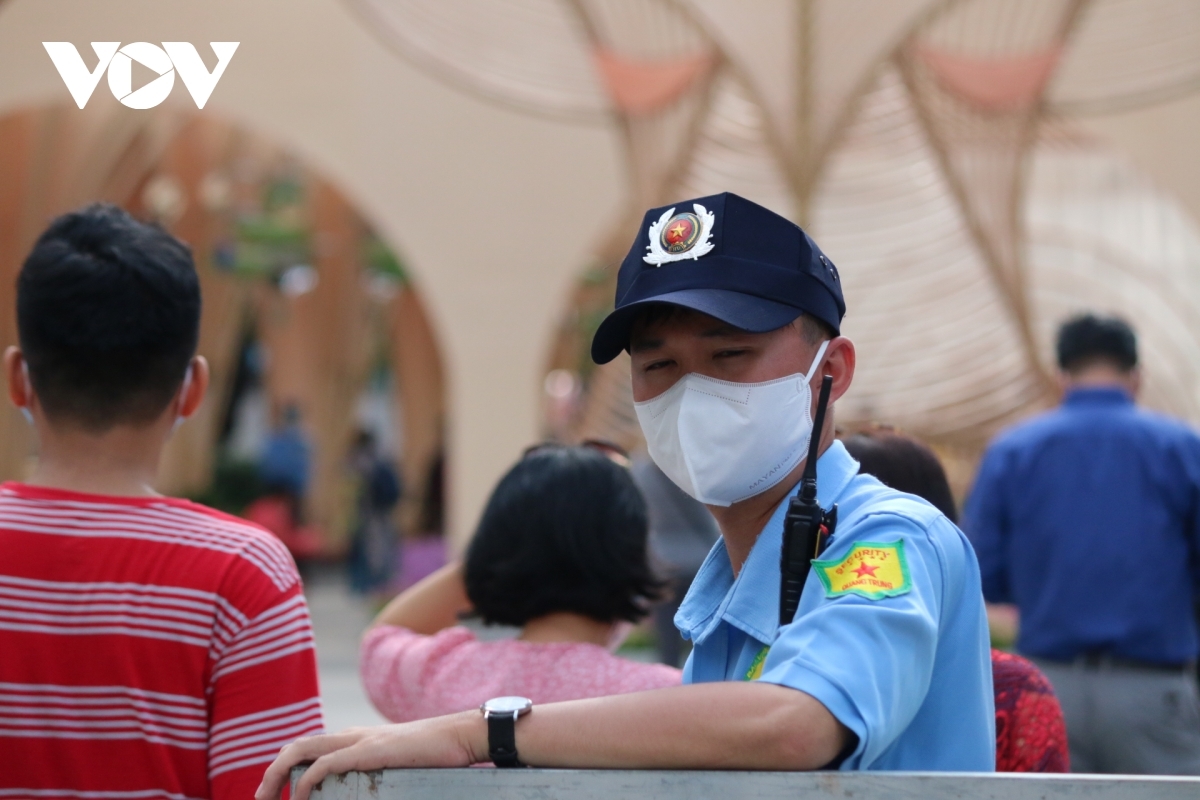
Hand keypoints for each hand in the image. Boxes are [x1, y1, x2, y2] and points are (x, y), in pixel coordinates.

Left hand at [255, 713, 483, 799]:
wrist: (459, 736)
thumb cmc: (434, 754)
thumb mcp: (395, 764)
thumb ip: (373, 773)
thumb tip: (360, 791)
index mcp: (355, 739)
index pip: (308, 748)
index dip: (284, 768)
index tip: (274, 795)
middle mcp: (351, 735)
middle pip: (297, 746)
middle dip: (272, 773)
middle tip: (260, 799)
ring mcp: (360, 740)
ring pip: (304, 749)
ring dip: (279, 774)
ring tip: (267, 797)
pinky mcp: (371, 750)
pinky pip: (328, 762)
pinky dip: (308, 778)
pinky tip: (300, 795)